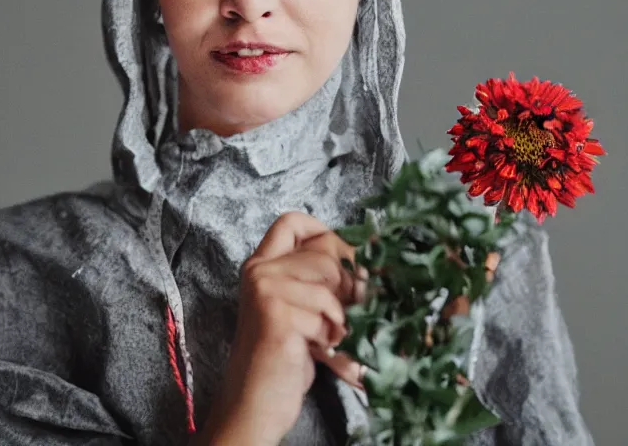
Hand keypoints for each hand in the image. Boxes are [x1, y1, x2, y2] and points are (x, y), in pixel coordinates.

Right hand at [202, 212, 363, 445]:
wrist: (254, 405)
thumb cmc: (283, 357)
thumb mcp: (300, 308)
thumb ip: (320, 280)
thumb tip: (372, 260)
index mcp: (262, 264)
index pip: (291, 221)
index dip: (325, 234)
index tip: (343, 260)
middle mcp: (259, 271)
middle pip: (325, 254)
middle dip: (348, 286)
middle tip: (347, 315)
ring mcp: (265, 290)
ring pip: (329, 284)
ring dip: (341, 317)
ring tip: (330, 337)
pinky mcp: (276, 314)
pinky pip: (325, 313)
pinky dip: (331, 337)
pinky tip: (319, 350)